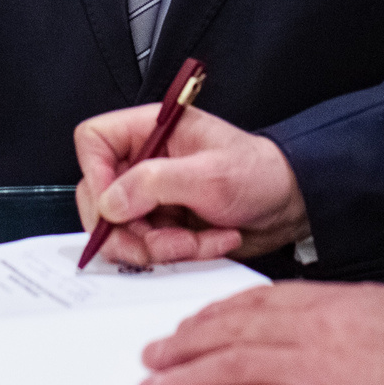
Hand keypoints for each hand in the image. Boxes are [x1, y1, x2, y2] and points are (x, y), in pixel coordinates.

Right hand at [74, 104, 308, 264]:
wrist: (289, 205)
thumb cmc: (260, 173)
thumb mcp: (210, 175)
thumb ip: (154, 183)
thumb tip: (111, 201)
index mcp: (150, 130)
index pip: (94, 141)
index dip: (95, 173)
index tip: (115, 205)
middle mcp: (145, 161)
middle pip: (100, 196)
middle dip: (128, 228)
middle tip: (156, 241)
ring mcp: (152, 196)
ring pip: (123, 230)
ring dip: (158, 246)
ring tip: (196, 241)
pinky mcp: (164, 224)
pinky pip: (148, 248)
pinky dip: (176, 254)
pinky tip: (208, 243)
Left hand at [140, 282, 383, 384]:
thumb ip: (364, 317)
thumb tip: (356, 325)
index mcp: (333, 301)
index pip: (259, 303)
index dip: (218, 314)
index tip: (196, 322)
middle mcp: (310, 327)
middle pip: (231, 330)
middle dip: (188, 343)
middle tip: (158, 353)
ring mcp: (305, 365)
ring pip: (225, 365)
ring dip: (183, 378)